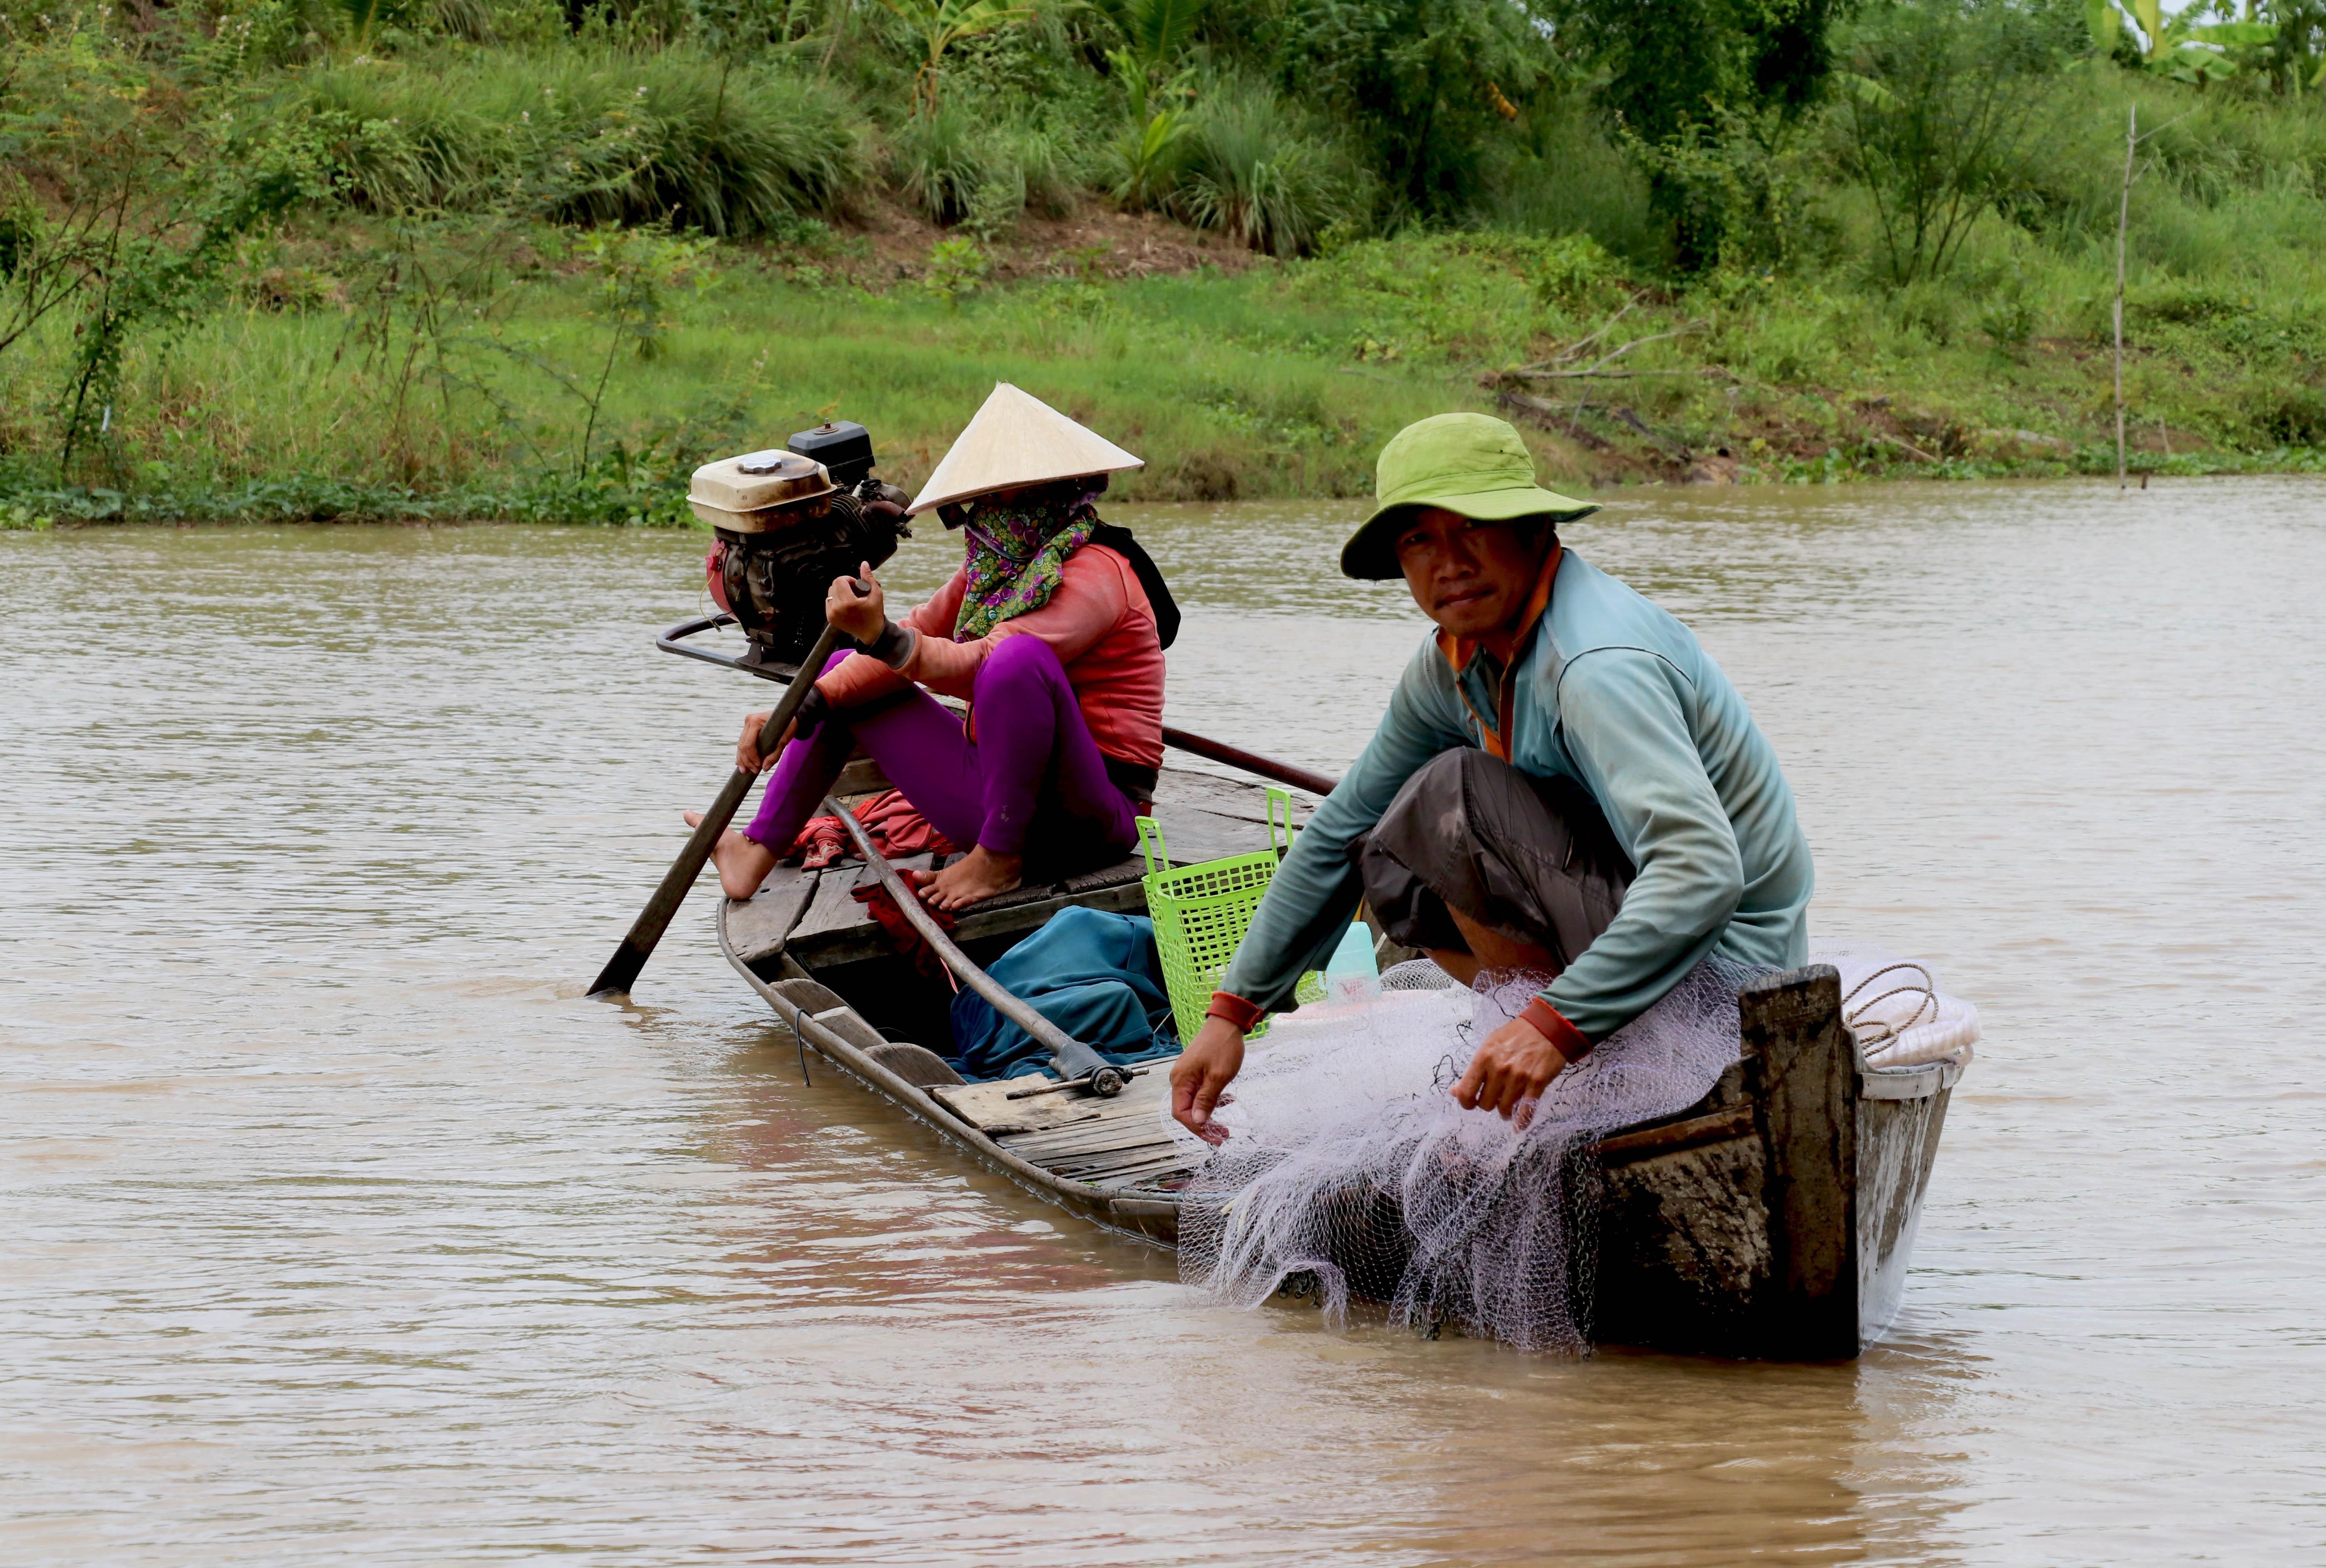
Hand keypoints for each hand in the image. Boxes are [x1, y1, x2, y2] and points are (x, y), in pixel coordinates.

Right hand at [736, 710, 788, 772]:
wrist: (790, 716)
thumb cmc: (788, 727)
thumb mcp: (784, 741)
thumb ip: (775, 755)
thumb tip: (764, 768)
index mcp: (755, 721)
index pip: (748, 744)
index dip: (751, 757)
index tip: (758, 766)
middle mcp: (749, 720)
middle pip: (742, 745)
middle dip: (747, 760)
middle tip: (754, 771)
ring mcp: (747, 723)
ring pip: (740, 744)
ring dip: (742, 759)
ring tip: (745, 770)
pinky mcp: (748, 727)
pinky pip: (743, 742)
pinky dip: (743, 753)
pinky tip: (740, 763)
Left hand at [826, 561, 883, 643]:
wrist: (871, 633)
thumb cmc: (875, 613)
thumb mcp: (876, 594)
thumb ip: (869, 578)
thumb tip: (864, 563)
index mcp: (848, 603)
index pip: (839, 580)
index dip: (848, 579)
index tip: (856, 585)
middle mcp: (837, 609)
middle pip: (833, 585)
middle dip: (843, 585)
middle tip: (854, 591)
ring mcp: (832, 614)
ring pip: (830, 592)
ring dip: (839, 591)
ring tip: (850, 597)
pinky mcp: (830, 618)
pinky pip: (828, 601)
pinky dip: (836, 600)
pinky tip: (845, 604)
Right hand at [1170, 1015, 1246, 1144]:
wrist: (1227, 1023)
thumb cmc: (1223, 1046)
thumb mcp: (1218, 1076)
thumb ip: (1206, 1100)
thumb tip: (1197, 1121)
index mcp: (1181, 1080)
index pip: (1181, 1113)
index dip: (1197, 1128)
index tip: (1215, 1137)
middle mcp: (1180, 1080)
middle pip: (1187, 1111)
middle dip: (1204, 1125)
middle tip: (1223, 1134)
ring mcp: (1188, 1076)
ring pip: (1195, 1104)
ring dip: (1210, 1115)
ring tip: (1226, 1123)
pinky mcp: (1196, 1072)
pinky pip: (1200, 1093)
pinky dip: (1213, 1101)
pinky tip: (1227, 1100)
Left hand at [1451, 1016, 1569, 1124]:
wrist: (1546, 1028)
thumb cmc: (1515, 1035)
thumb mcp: (1489, 1045)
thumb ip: (1473, 1070)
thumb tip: (1454, 1092)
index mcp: (1484, 1058)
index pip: (1466, 1091)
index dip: (1466, 1102)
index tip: (1470, 1103)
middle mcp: (1499, 1069)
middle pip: (1485, 1104)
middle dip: (1488, 1104)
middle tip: (1494, 1099)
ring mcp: (1519, 1077)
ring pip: (1504, 1109)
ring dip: (1504, 1112)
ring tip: (1507, 1109)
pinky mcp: (1537, 1083)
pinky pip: (1526, 1110)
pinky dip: (1522, 1121)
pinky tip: (1518, 1126)